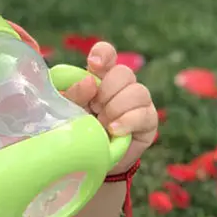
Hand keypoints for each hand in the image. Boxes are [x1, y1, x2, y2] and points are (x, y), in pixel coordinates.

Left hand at [60, 42, 157, 174]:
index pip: (107, 54)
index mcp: (100, 77)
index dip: (104, 54)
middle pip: (124, 72)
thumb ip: (74, 94)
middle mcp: (122, 86)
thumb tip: (89, 81)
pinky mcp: (148, 121)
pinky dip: (127, 121)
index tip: (94, 64)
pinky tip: (114, 131)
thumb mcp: (68, 111)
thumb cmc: (78, 131)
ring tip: (102, 124)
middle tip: (94, 109)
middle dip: (107, 91)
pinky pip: (144, 114)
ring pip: (138, 91)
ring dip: (116, 108)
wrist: (90, 162)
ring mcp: (138, 102)